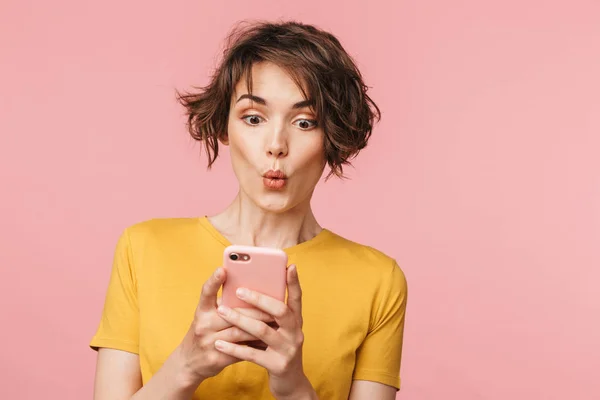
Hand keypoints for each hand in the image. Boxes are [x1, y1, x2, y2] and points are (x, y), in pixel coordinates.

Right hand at [176, 267, 273, 385]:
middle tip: (275, 304)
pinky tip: (268, 341)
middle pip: (232, 313)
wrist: (189, 363)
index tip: (222, 269)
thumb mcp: (208, 316)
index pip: (206, 292)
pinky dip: (255, 345)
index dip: (213, 281)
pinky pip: (241, 351)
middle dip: (256, 309)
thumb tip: (252, 291)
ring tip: (276, 322)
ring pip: (240, 332)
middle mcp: (203, 325)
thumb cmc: (206, 332)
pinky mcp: (217, 359)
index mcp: (202, 311)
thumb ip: (225, 305)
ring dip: (259, 327)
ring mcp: (209, 343)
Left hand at [214, 265, 315, 399]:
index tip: (289, 266)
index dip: (294, 283)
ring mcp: (288, 349)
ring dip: (240, 319)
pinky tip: (220, 343)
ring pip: (262, 330)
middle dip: (259, 299)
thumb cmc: (279, 350)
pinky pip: (253, 354)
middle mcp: (296, 333)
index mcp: (296, 322)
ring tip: (222, 311)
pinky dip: (235, 348)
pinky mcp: (277, 365)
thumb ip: (271, 315)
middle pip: (280, 311)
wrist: (290, 383)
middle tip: (239, 290)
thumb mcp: (281, 331)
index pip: (296, 298)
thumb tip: (249, 292)